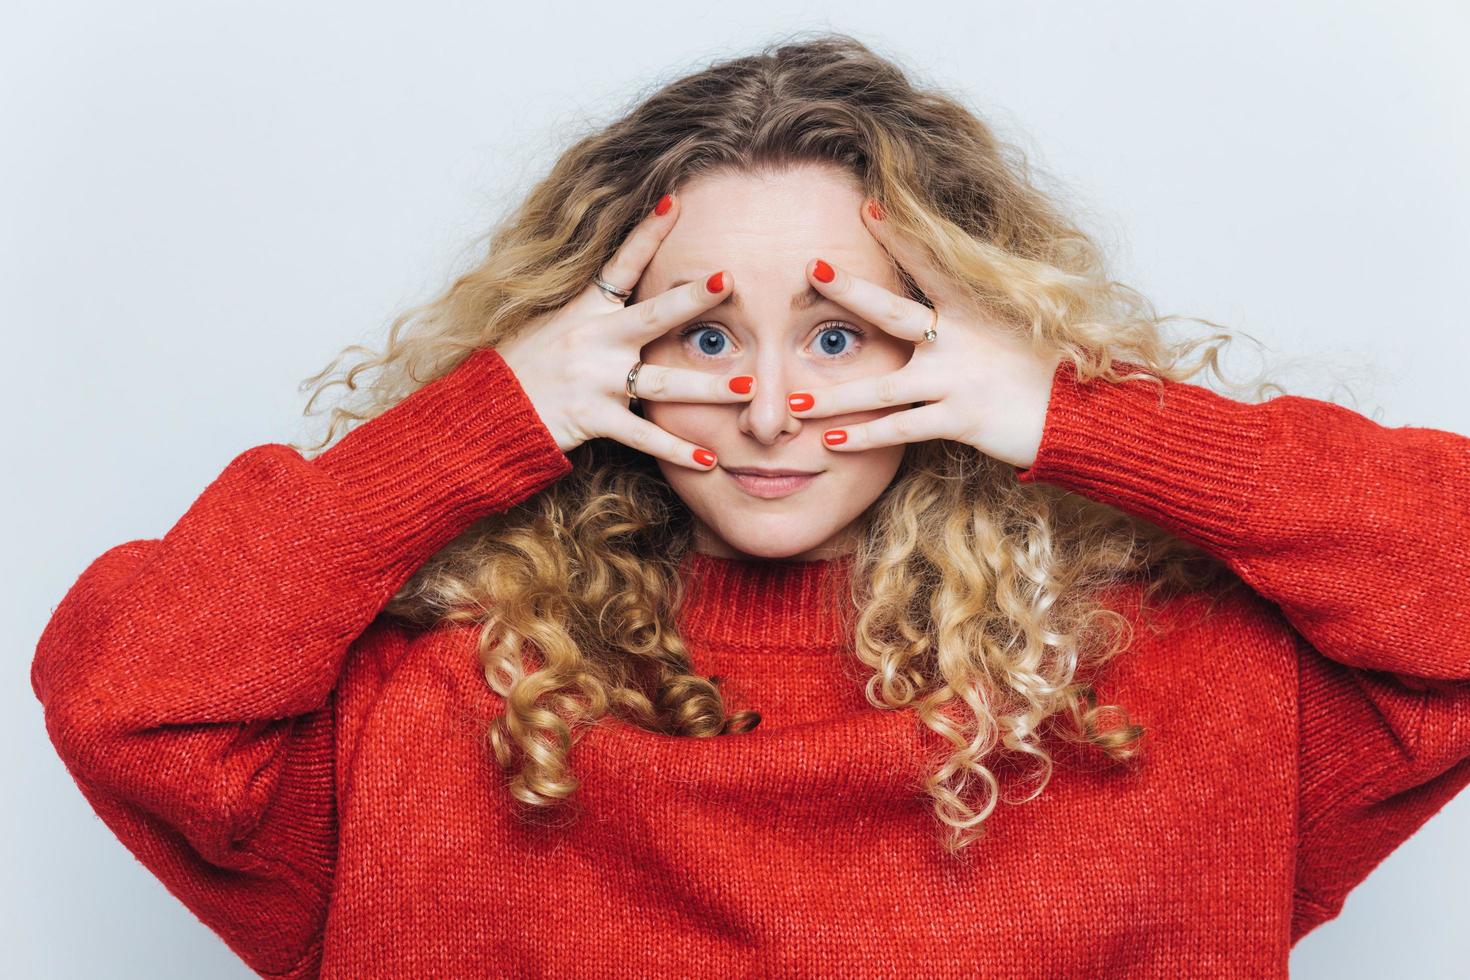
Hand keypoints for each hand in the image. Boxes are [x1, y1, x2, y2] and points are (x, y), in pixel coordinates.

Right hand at [496, 194, 754, 469]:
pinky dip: (676, 451)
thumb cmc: (522, 367)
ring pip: (662, 382)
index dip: (648, 232)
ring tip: (749, 386)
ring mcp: (594, 379)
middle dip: (693, 298)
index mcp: (584, 310)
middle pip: (652, 315)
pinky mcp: (592, 418)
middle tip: (731, 280)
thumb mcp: (552, 324)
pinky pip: (642, 437)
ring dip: (708, 387)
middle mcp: (593, 339)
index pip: (621, 264)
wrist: (485, 411)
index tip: (676, 202)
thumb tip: (629, 289)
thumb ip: (593, 310)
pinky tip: (707, 459)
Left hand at [785, 199, 1062, 469]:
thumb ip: (975, 312)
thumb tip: (941, 303)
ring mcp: (957, 379)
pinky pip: (902, 428)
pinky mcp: (960, 419)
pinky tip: (831, 440)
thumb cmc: (1047, 369)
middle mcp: (959, 338)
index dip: (899, 234)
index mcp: (973, 307)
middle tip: (810, 269)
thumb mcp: (1017, 324)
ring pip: (882, 387)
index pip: (929, 263)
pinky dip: (866, 436)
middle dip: (849, 290)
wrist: (1084, 412)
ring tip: (792, 399)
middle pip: (892, 311)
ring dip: (835, 394)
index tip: (867, 206)